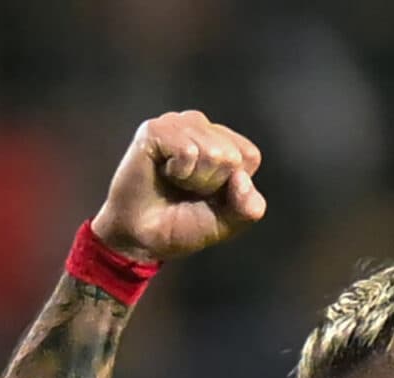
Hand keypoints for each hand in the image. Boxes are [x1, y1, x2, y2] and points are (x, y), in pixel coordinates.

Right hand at [91, 110, 265, 263]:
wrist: (144, 237)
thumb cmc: (184, 225)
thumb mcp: (229, 222)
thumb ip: (249, 207)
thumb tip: (241, 178)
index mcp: (222, 141)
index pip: (249, 155)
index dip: (234, 186)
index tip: (209, 194)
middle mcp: (200, 126)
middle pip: (233, 155)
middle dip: (213, 183)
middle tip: (187, 190)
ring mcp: (176, 124)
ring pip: (214, 153)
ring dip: (195, 180)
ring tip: (175, 182)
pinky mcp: (155, 129)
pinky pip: (188, 152)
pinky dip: (179, 173)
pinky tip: (163, 173)